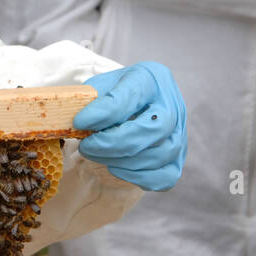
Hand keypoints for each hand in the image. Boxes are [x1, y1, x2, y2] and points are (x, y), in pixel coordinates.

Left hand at [72, 62, 186, 190]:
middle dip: (114, 143)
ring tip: (96, 155)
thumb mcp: (98, 88)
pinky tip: (115, 168)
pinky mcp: (177, 160)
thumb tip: (76, 123)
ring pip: (159, 154)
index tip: (78, 123)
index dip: (104, 112)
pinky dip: (137, 177)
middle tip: (86, 146)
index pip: (131, 96)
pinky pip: (164, 177)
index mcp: (151, 78)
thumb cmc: (110, 97)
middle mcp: (172, 105)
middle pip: (154, 128)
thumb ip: (89, 100)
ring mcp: (179, 134)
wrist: (130, 110)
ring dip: (121, 161)